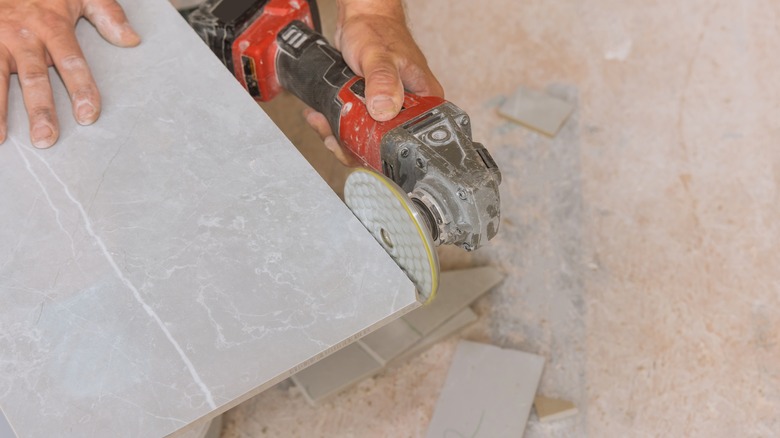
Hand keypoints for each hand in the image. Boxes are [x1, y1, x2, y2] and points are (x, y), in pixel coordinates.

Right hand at [0, 0, 139, 147]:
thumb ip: (107, 13)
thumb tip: (132, 39)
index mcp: (53, 26)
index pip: (71, 62)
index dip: (81, 89)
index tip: (88, 115)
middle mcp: (24, 36)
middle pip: (34, 77)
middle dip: (40, 110)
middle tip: (46, 139)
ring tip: (0, 138)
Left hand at [304, 0, 443, 165]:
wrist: (361, 18)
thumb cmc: (378, 30)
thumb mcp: (379, 55)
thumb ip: (382, 80)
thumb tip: (384, 109)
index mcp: (425, 101)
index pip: (411, 141)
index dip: (381, 151)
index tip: (356, 145)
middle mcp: (410, 109)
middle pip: (385, 145)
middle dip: (353, 146)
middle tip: (332, 135)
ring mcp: (391, 109)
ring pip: (367, 138)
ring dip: (340, 136)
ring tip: (322, 122)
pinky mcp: (373, 108)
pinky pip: (356, 126)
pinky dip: (337, 125)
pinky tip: (323, 116)